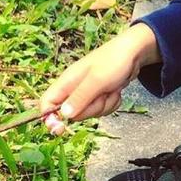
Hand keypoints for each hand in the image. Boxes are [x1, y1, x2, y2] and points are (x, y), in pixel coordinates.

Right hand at [39, 23, 160, 134]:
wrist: (134, 52)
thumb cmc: (113, 61)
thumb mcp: (96, 80)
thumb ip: (79, 98)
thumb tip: (63, 115)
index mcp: (67, 81)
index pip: (47, 103)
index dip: (49, 117)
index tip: (60, 127)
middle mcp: (74, 87)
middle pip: (72, 114)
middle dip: (90, 109)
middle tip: (100, 94)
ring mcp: (88, 92)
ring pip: (90, 113)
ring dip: (104, 105)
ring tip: (110, 89)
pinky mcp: (100, 95)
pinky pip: (102, 110)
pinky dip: (112, 103)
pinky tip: (116, 90)